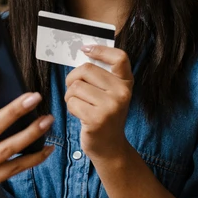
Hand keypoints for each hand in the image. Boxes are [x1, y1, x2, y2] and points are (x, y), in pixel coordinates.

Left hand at [64, 45, 133, 159]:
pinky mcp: (97, 119)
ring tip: (81, 106)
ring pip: (75, 86)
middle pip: (86, 69)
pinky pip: (72, 102)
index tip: (85, 49)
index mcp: (126, 83)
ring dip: (71, 96)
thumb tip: (84, 51)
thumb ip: (102, 76)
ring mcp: (111, 106)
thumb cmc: (104, 115)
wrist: (110, 147)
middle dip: (73, 79)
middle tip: (75, 90)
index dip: (100, 50)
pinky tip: (80, 115)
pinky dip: (70, 107)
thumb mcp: (110, 94)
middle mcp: (122, 93)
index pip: (119, 58)